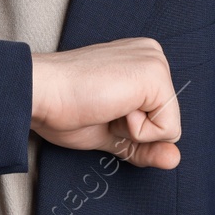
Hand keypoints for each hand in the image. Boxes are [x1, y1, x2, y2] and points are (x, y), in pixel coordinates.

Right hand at [30, 38, 181, 169]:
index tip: (100, 107)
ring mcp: (155, 62)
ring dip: (133, 130)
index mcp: (142, 62)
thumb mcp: (112, 133)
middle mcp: (153, 55)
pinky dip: (137, 131)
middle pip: (168, 122)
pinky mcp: (155, 75)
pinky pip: (166, 130)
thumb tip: (174, 159)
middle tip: (101, 108)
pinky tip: (111, 106)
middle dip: (134, 130)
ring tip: (104, 105)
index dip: (131, 131)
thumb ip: (143, 146)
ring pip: (170, 127)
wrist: (40, 91)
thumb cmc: (64, 107)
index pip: (159, 117)